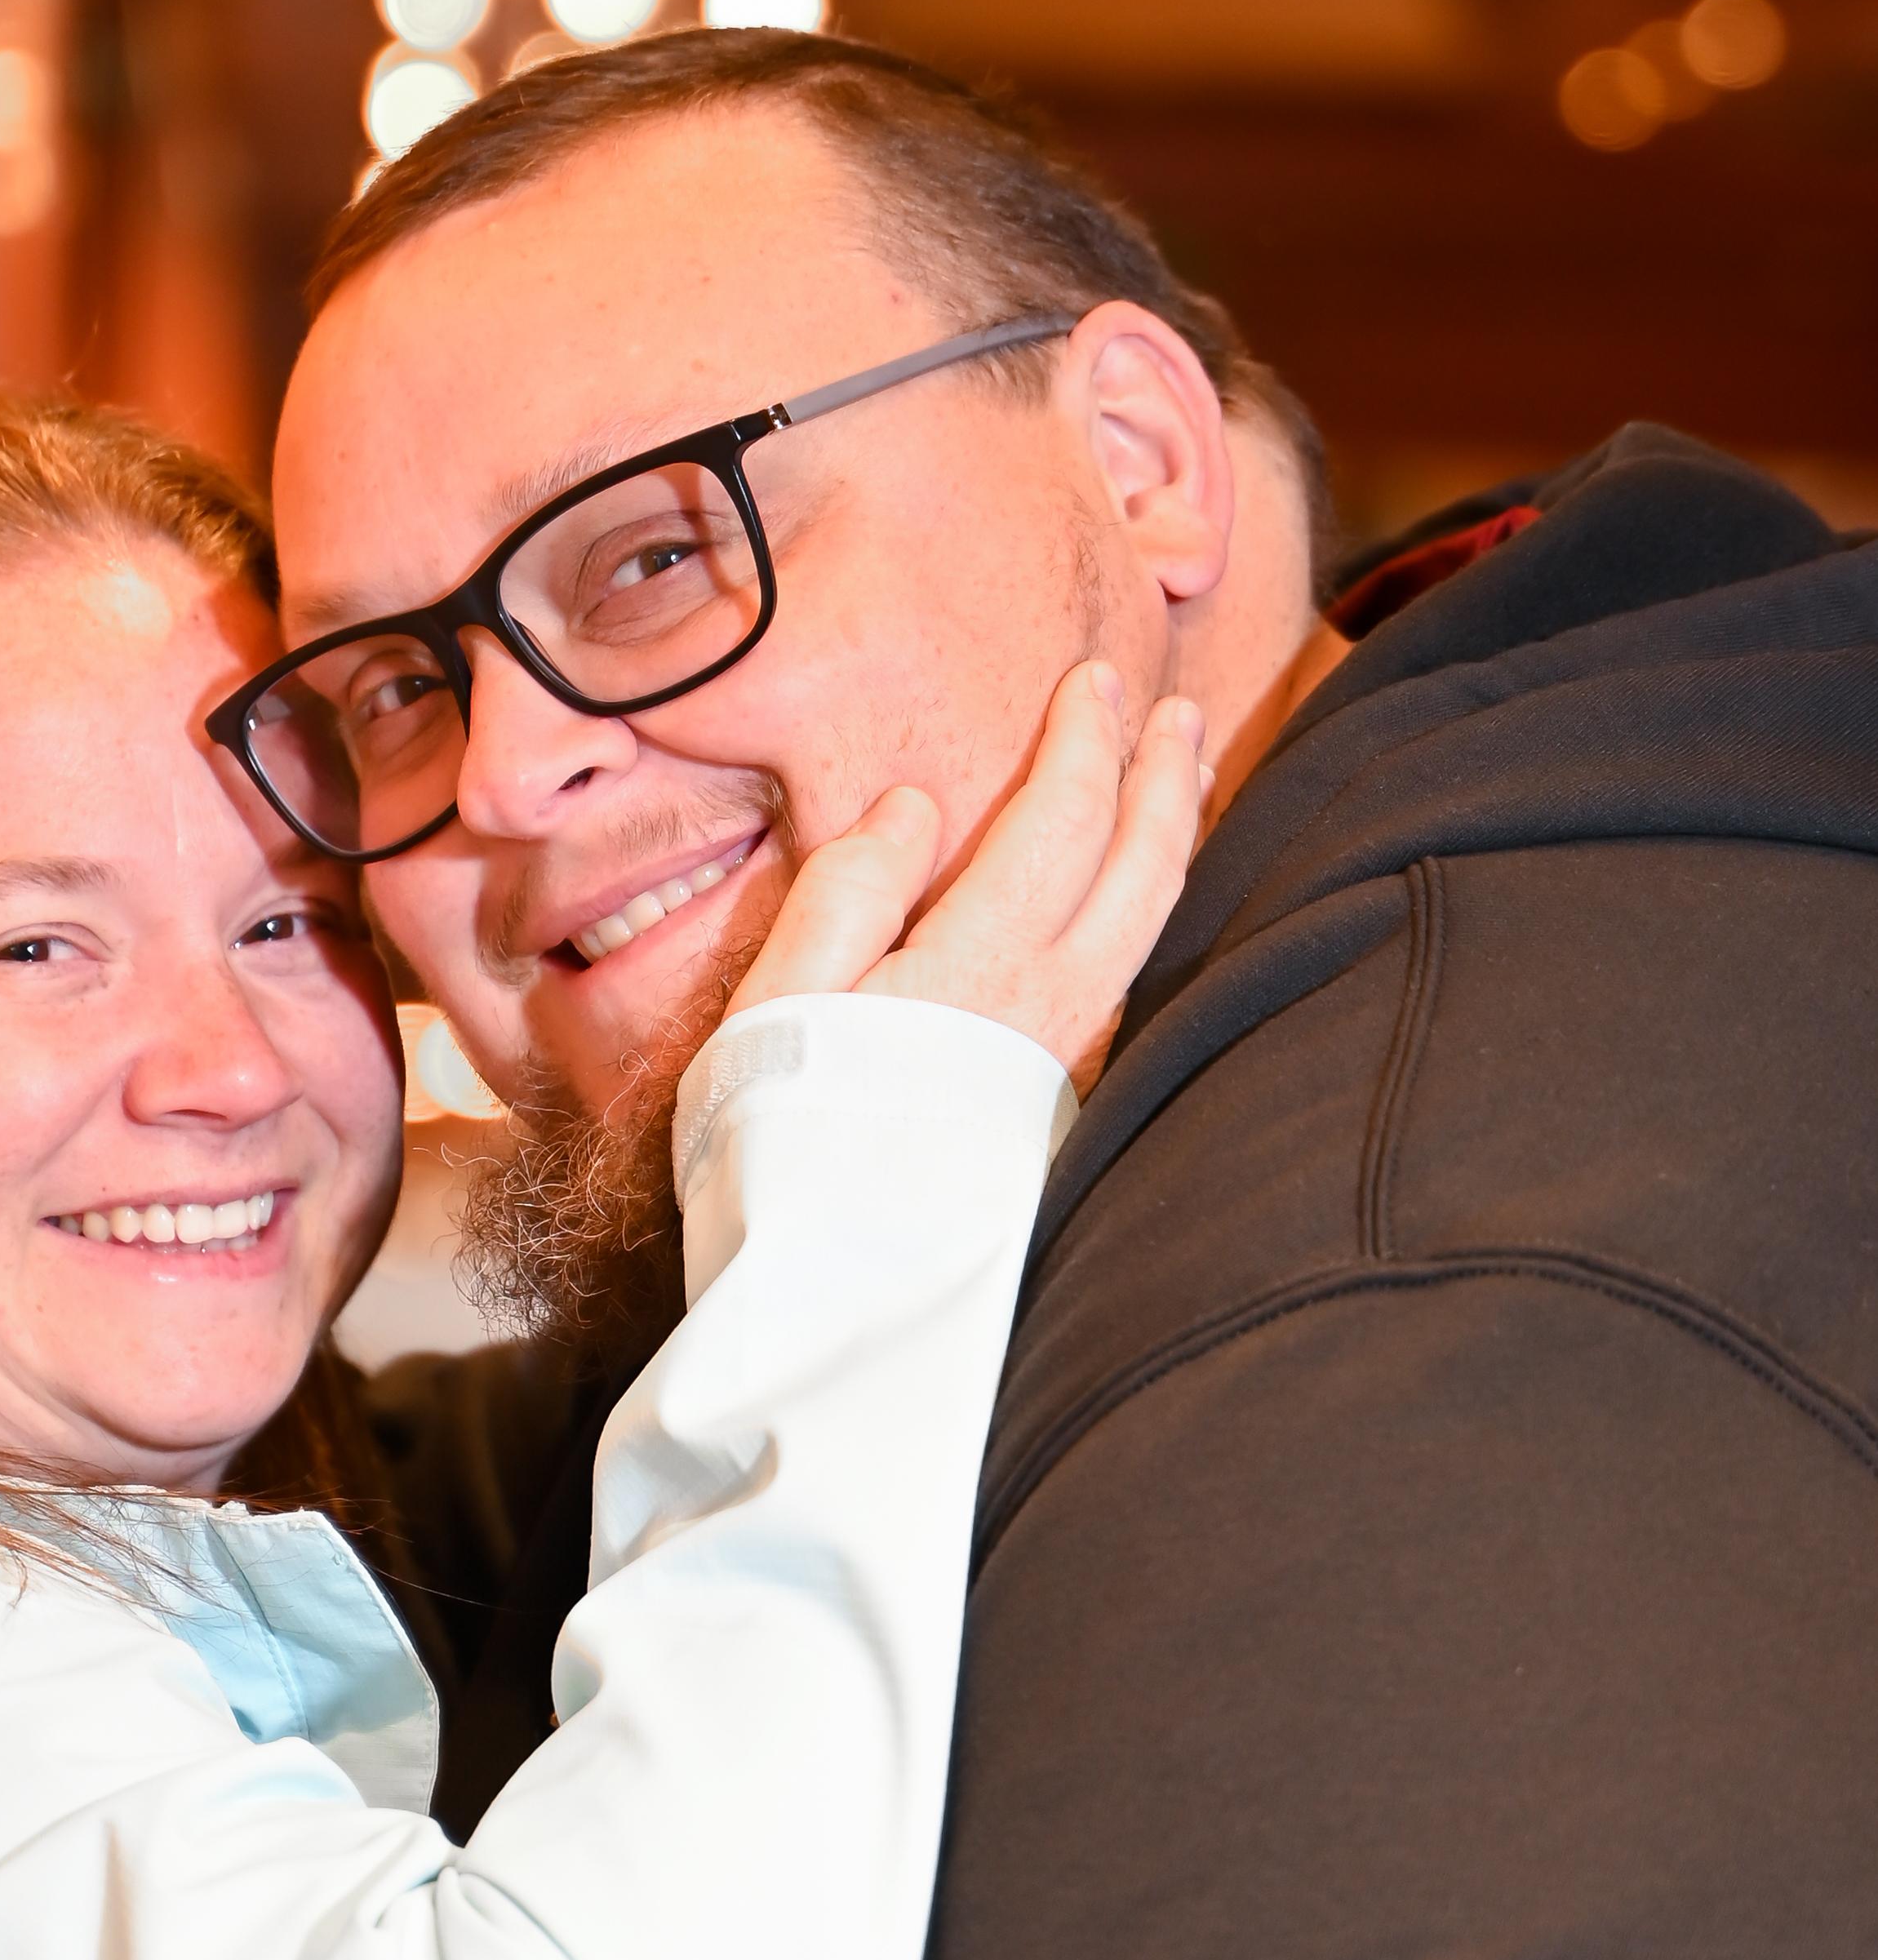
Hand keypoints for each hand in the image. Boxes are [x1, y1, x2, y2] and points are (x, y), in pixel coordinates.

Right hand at [732, 661, 1207, 1093]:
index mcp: (981, 961)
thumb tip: (914, 804)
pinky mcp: (1050, 1091)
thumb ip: (847, 889)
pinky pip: (1127, 969)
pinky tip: (1130, 890)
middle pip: (1142, 865)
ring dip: (1171, 836)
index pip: (1064, 819)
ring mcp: (1058, 1052)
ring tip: (1177, 779)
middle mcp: (1047, 1003)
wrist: (822, 1280)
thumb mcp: (781, 997)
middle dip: (1161, 775)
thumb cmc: (780, 1132)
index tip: (1096, 678)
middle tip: (1167, 708)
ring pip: (1150, 922)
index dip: (1086, 738)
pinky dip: (1147, 902)